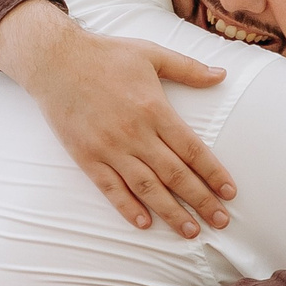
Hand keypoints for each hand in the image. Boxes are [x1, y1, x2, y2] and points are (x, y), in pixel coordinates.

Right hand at [0, 0, 236, 235]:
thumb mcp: (151, 54)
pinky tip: (145, 224)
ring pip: (147, 188)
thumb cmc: (105, 55)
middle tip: (221, 221)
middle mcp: (135, 133)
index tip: (230, 192)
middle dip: (201, 201)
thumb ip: (188, 69)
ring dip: (171, 212)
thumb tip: (222, 75)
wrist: (54, 60)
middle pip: (175, 175)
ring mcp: (109, 148)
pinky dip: (128, 208)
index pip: (192, 150)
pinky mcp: (87, 157)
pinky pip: (110, 189)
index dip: (213, 174)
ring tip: (191, 232)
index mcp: (155, 109)